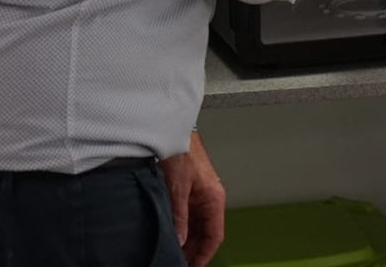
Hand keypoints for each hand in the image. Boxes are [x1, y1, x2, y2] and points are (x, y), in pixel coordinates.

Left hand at [159, 131, 226, 266]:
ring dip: (187, 241)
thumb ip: (179, 216)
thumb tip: (179, 240)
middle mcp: (210, 199)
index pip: (215, 236)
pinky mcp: (190, 192)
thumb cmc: (180, 152)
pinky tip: (170, 236)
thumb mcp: (177, 189)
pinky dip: (182, 229)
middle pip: (206, 234)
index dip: (204, 255)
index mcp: (214, 198)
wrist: (171, 132)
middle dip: (194, 251)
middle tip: (178, 263)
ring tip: (172, 254)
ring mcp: (200, 196)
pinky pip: (189, 217)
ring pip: (197, 227)